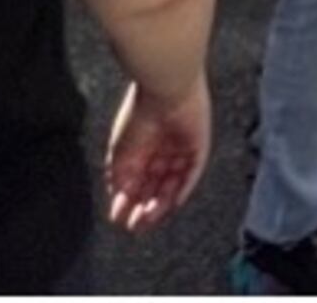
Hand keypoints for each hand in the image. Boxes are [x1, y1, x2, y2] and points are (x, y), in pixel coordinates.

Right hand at [102, 79, 211, 231]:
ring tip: (147, 219)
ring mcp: (181, 147)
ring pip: (173, 183)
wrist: (164, 90)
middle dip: (144, 206)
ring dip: (161, 203)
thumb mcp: (120, 153)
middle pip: (155, 185)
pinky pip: (192, 172)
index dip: (129, 200)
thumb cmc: (138, 116)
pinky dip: (183, 189)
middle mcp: (161, 148)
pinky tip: (172, 204)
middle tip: (135, 225)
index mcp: (142, 145)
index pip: (137, 180)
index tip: (121, 218)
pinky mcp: (199, 145)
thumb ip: (119, 179)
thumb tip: (117, 204)